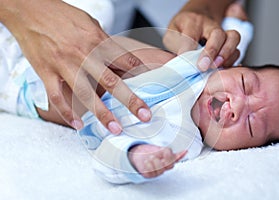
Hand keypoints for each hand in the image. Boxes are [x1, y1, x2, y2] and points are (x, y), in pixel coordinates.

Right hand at [1, 0, 150, 132]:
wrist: (29, 9)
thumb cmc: (61, 15)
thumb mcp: (89, 23)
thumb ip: (104, 43)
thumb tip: (118, 58)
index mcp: (97, 40)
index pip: (125, 60)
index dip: (141, 75)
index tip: (154, 88)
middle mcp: (83, 53)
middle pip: (111, 80)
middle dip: (130, 100)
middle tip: (144, 115)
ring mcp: (64, 64)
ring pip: (85, 93)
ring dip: (102, 113)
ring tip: (115, 128)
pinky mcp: (46, 72)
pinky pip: (57, 97)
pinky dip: (67, 113)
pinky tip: (78, 124)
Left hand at [129, 144, 186, 177]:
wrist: (138, 154)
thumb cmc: (150, 152)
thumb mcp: (159, 149)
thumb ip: (167, 151)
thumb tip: (170, 152)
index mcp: (168, 160)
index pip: (177, 158)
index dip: (181, 155)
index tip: (185, 151)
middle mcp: (164, 167)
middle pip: (170, 166)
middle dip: (165, 160)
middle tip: (156, 155)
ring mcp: (158, 172)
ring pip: (160, 170)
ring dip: (155, 162)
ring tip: (150, 157)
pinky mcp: (150, 175)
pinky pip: (151, 173)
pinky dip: (149, 166)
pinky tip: (147, 162)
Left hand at [163, 8, 239, 70]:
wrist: (197, 17)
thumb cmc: (183, 28)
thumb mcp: (172, 33)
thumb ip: (175, 45)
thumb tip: (180, 60)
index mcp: (192, 22)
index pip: (191, 35)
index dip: (188, 50)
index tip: (184, 62)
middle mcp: (210, 25)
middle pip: (217, 34)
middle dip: (211, 51)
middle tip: (203, 66)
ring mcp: (222, 33)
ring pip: (233, 38)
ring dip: (226, 54)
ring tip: (216, 66)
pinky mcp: (229, 43)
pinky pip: (237, 50)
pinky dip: (231, 60)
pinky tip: (222, 68)